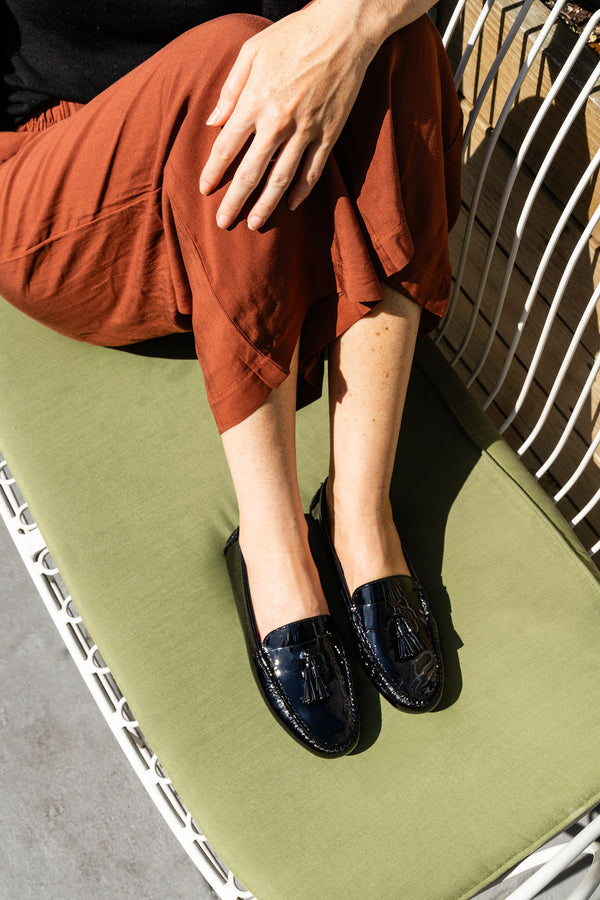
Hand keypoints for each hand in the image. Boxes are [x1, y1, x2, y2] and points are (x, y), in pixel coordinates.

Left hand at [199, 1, 381, 229]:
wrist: (344, 30)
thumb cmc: (293, 35)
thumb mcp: (252, 51)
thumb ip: (230, 89)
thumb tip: (213, 122)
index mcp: (256, 101)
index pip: (227, 146)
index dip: (213, 171)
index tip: (204, 189)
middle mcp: (279, 122)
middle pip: (251, 172)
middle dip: (235, 200)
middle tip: (223, 222)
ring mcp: (306, 130)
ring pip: (282, 179)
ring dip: (267, 205)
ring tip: (255, 224)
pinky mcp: (329, 134)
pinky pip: (313, 171)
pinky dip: (302, 191)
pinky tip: (291, 206)